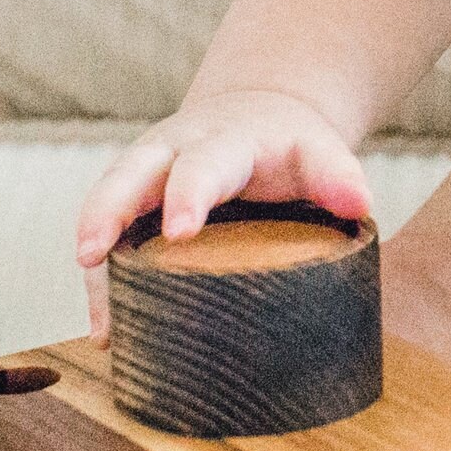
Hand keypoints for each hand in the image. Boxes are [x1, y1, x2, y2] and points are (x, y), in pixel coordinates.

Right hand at [73, 90, 373, 341]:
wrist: (257, 116)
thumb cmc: (288, 147)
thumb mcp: (317, 149)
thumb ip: (338, 173)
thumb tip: (361, 203)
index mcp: (221, 140)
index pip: (203, 164)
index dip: (189, 195)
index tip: (180, 231)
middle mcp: (170, 153)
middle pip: (128, 174)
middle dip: (108, 210)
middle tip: (90, 255)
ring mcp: (143, 179)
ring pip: (106, 207)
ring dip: (94, 256)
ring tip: (100, 322)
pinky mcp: (130, 207)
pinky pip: (107, 240)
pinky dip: (101, 283)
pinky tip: (108, 334)